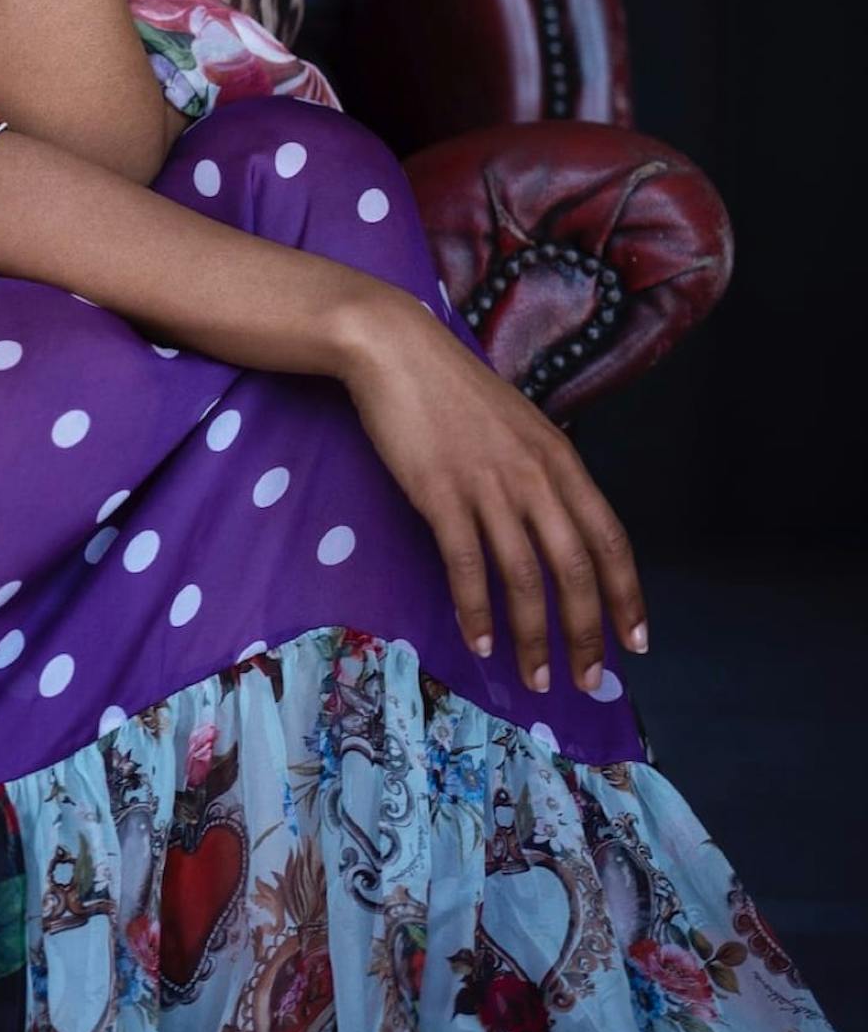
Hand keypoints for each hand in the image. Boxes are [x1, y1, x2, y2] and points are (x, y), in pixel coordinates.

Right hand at [335, 288, 648, 696]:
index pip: (610, 539)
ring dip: (534, 637)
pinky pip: (467, 566)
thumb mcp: (518, 426)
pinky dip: (477, 611)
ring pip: (525, 577)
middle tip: (589, 681)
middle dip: (587, 632)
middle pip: (576, 568)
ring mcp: (489, 486)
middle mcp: (536, 477)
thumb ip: (543, 472)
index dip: (627, 595)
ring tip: (536, 680)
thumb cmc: (453, 389)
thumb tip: (557, 521)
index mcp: (561, 460)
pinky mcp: (442, 494)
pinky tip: (481, 643)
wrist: (396, 351)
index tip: (636, 641)